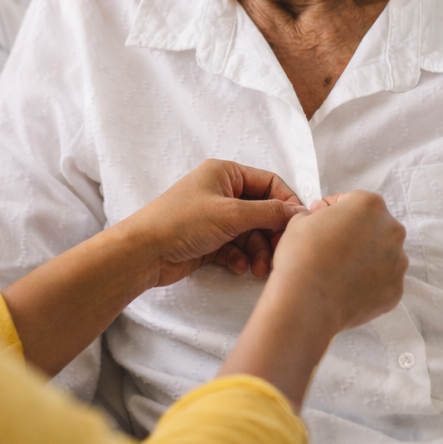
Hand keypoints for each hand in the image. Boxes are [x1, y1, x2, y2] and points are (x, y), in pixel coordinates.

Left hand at [119, 159, 306, 286]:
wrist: (144, 252)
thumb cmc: (183, 222)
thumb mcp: (231, 214)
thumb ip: (269, 213)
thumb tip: (299, 212)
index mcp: (226, 173)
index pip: (269, 183)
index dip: (286, 204)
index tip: (298, 226)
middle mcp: (221, 192)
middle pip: (262, 211)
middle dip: (271, 234)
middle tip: (278, 254)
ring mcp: (215, 217)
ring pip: (250, 233)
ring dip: (258, 251)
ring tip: (258, 270)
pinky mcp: (209, 240)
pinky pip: (236, 247)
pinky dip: (241, 257)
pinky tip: (239, 268)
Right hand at [267, 192, 406, 331]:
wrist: (306, 302)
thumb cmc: (301, 256)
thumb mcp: (300, 220)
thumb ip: (318, 212)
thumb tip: (322, 215)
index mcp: (370, 205)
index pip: (352, 201)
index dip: (333, 211)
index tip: (322, 223)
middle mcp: (392, 230)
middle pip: (373, 227)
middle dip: (355, 234)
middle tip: (331, 248)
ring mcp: (398, 261)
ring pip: (382, 254)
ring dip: (365, 258)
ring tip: (339, 271)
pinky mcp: (396, 289)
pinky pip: (383, 281)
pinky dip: (369, 283)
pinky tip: (347, 287)